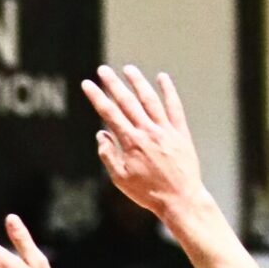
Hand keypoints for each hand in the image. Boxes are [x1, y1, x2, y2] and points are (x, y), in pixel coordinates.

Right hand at [81, 65, 205, 220]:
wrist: (179, 198)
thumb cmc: (147, 192)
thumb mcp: (120, 178)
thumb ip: (108, 155)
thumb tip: (101, 133)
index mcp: (130, 142)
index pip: (109, 113)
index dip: (97, 97)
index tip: (87, 84)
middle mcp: (147, 131)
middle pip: (127, 102)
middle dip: (113, 84)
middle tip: (103, 70)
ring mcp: (165, 130)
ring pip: (149, 100)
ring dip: (138, 82)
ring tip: (128, 69)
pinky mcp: (180, 133)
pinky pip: (174, 107)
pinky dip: (168, 91)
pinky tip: (163, 78)